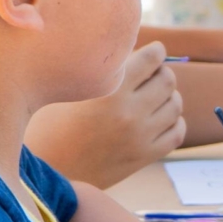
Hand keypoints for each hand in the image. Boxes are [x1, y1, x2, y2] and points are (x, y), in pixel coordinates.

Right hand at [21, 42, 185, 189]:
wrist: (46, 170)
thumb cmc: (49, 124)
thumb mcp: (69, 90)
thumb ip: (102, 72)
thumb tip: (133, 51)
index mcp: (110, 92)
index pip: (152, 59)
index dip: (156, 52)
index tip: (155, 51)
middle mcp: (130, 114)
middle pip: (168, 80)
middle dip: (161, 73)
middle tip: (151, 74)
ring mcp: (140, 137)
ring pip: (175, 105)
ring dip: (168, 96)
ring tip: (154, 96)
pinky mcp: (144, 156)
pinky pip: (177, 132)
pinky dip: (174, 121)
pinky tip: (160, 119)